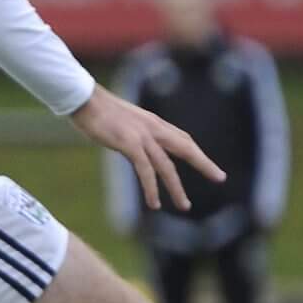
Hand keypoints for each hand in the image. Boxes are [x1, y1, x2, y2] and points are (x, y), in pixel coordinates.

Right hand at [69, 85, 221, 211]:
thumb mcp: (119, 118)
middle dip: (204, 163)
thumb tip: (126, 140)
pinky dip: (152, 188)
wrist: (81, 97)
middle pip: (185, 147)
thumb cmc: (93, 106)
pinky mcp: (129, 144)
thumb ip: (129, 130)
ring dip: (176, 188)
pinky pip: (145, 170)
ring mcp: (142, 136)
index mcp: (151, 121)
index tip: (206, 162)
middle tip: (220, 177)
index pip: (181, 137)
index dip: (195, 151)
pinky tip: (154, 203)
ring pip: (167, 165)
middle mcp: (152, 128)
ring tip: (184, 206)